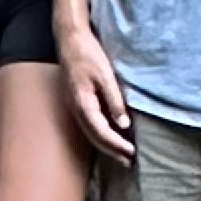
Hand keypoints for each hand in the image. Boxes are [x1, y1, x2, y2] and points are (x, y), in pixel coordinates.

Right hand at [60, 19, 135, 161]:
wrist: (69, 38)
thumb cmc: (87, 53)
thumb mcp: (105, 75)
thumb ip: (114, 100)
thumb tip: (124, 124)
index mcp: (83, 103)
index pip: (101, 132)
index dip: (116, 145)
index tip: (131, 153)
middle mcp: (76, 108)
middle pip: (94, 137)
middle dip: (112, 151)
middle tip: (129, 162)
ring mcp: (76, 105)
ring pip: (91, 132)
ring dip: (107, 144)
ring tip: (123, 154)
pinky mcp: (79, 100)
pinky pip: (90, 123)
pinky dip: (102, 133)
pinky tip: (113, 134)